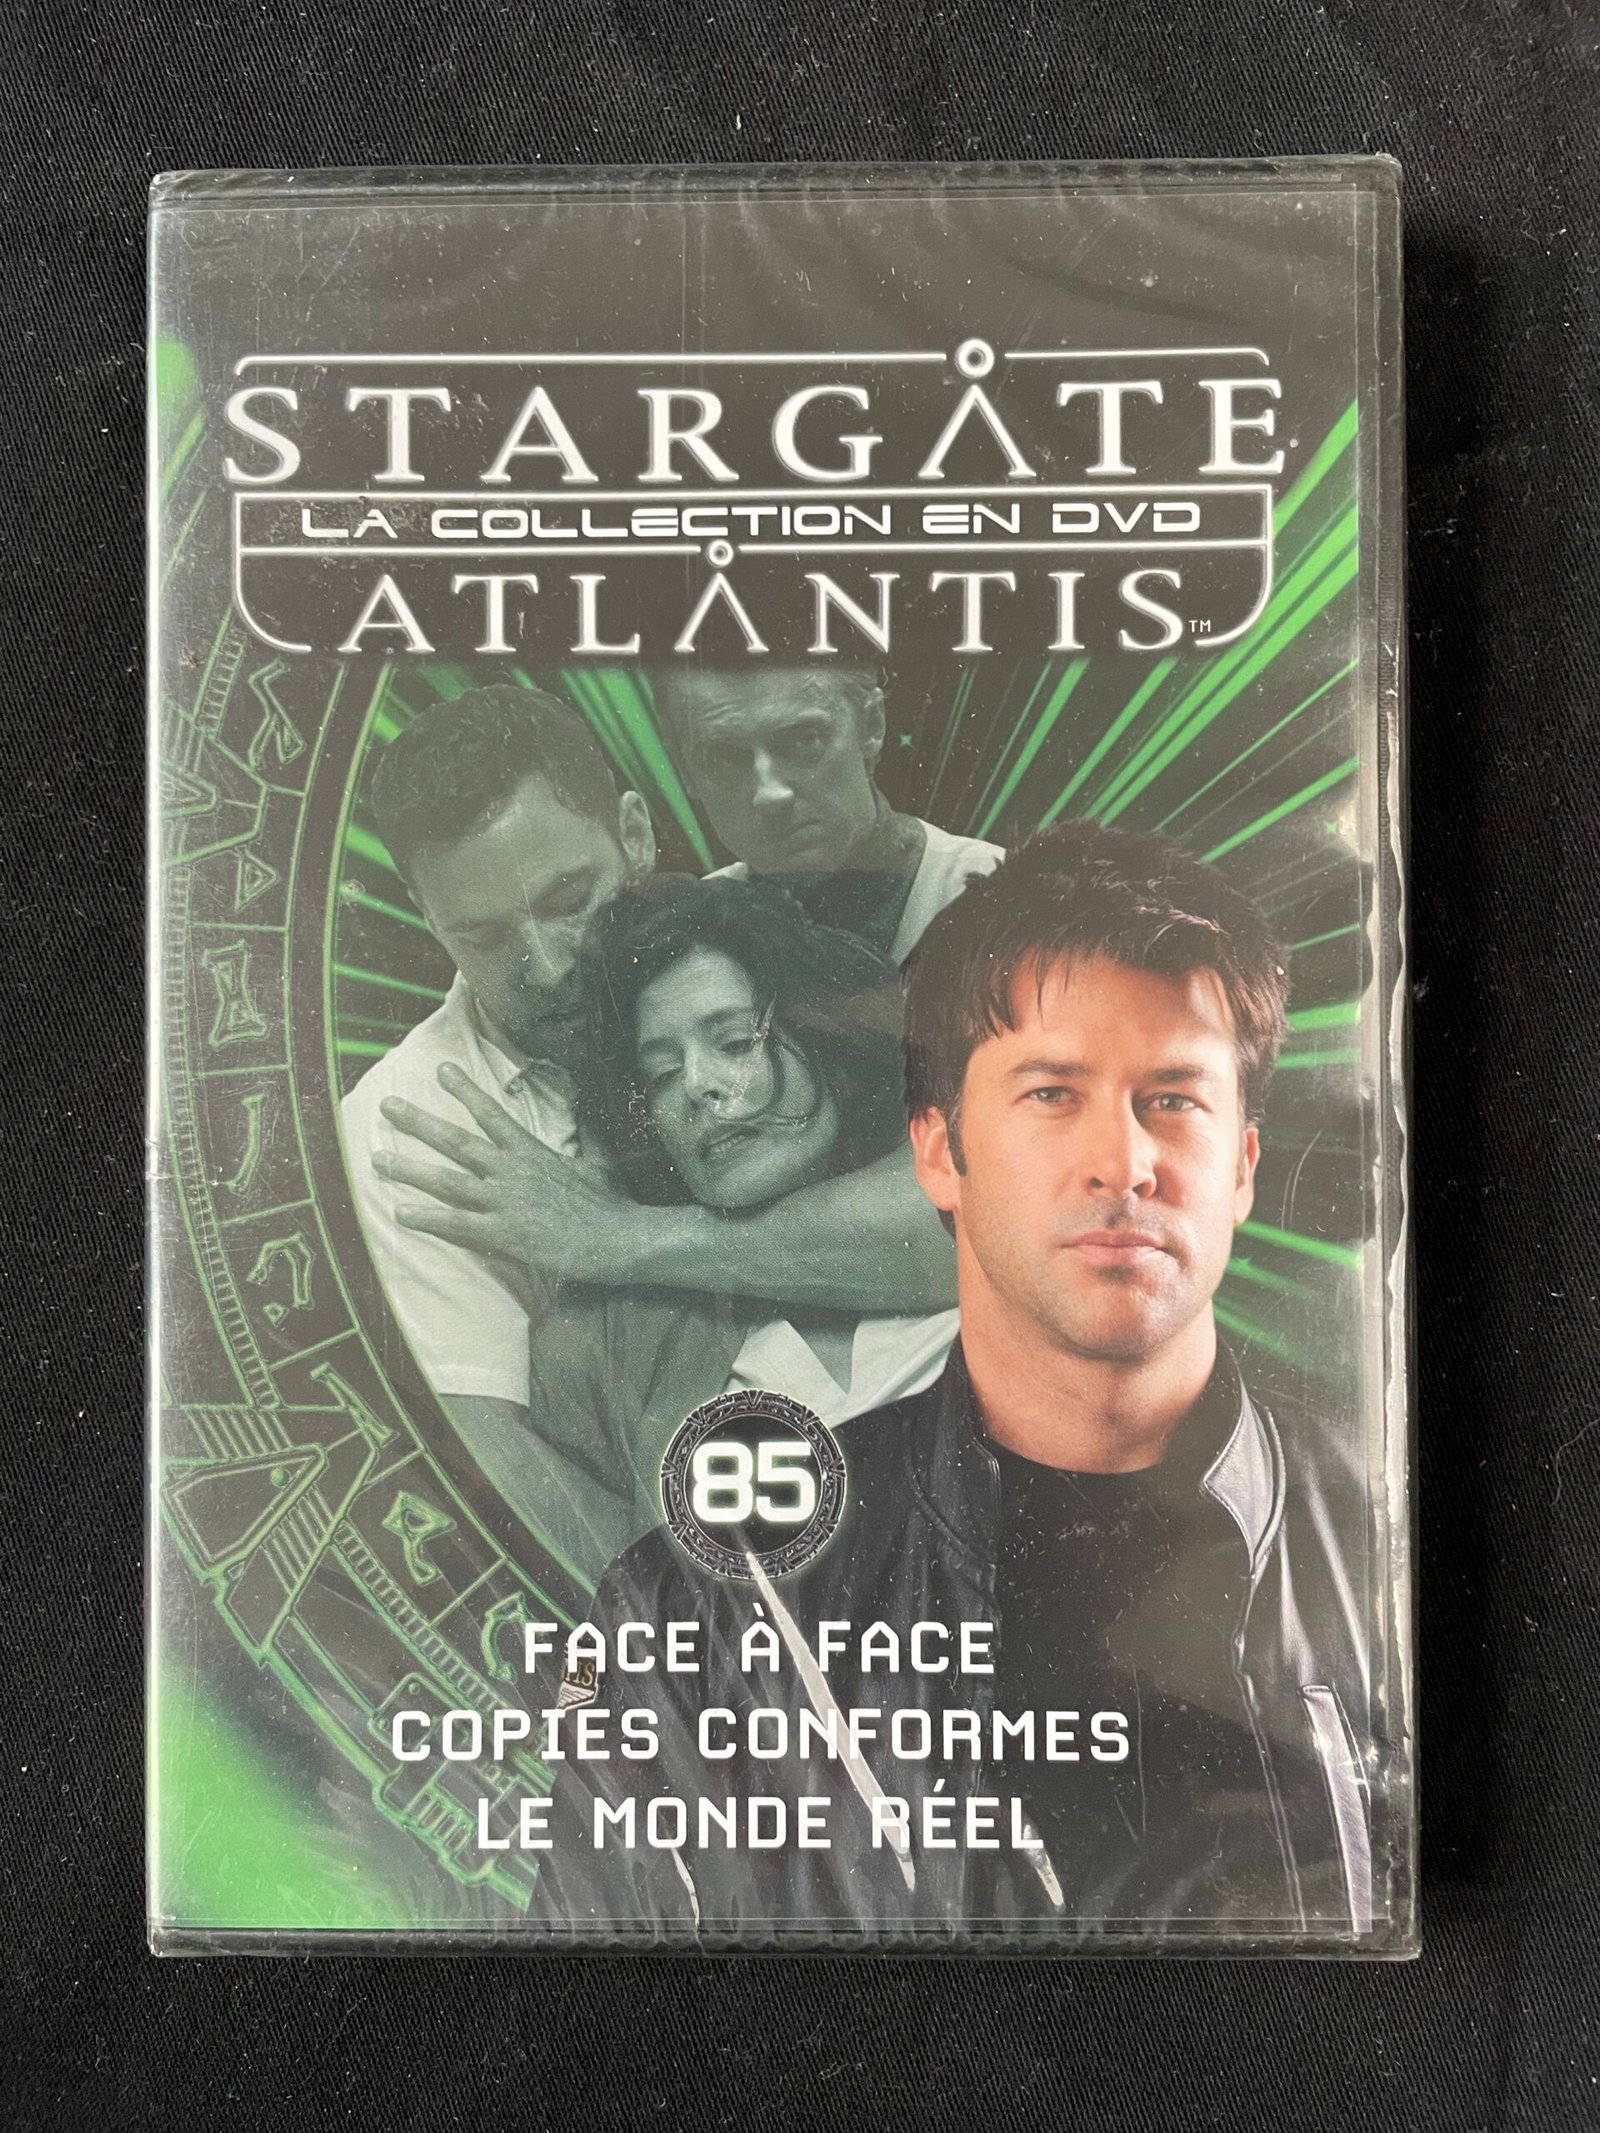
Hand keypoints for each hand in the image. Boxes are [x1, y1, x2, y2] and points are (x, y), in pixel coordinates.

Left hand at [373, 1063, 645, 1285]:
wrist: (620, 1239)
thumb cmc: (611, 1204)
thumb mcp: (597, 1162)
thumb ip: (583, 1138)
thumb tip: (584, 1111)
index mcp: (532, 1152)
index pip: (492, 1114)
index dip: (465, 1090)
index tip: (441, 1070)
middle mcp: (512, 1171)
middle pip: (457, 1141)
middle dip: (419, 1122)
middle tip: (388, 1106)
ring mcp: (504, 1202)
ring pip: (448, 1181)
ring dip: (411, 1169)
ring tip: (377, 1159)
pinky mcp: (503, 1234)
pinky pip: (457, 1225)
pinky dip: (428, 1218)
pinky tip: (401, 1213)